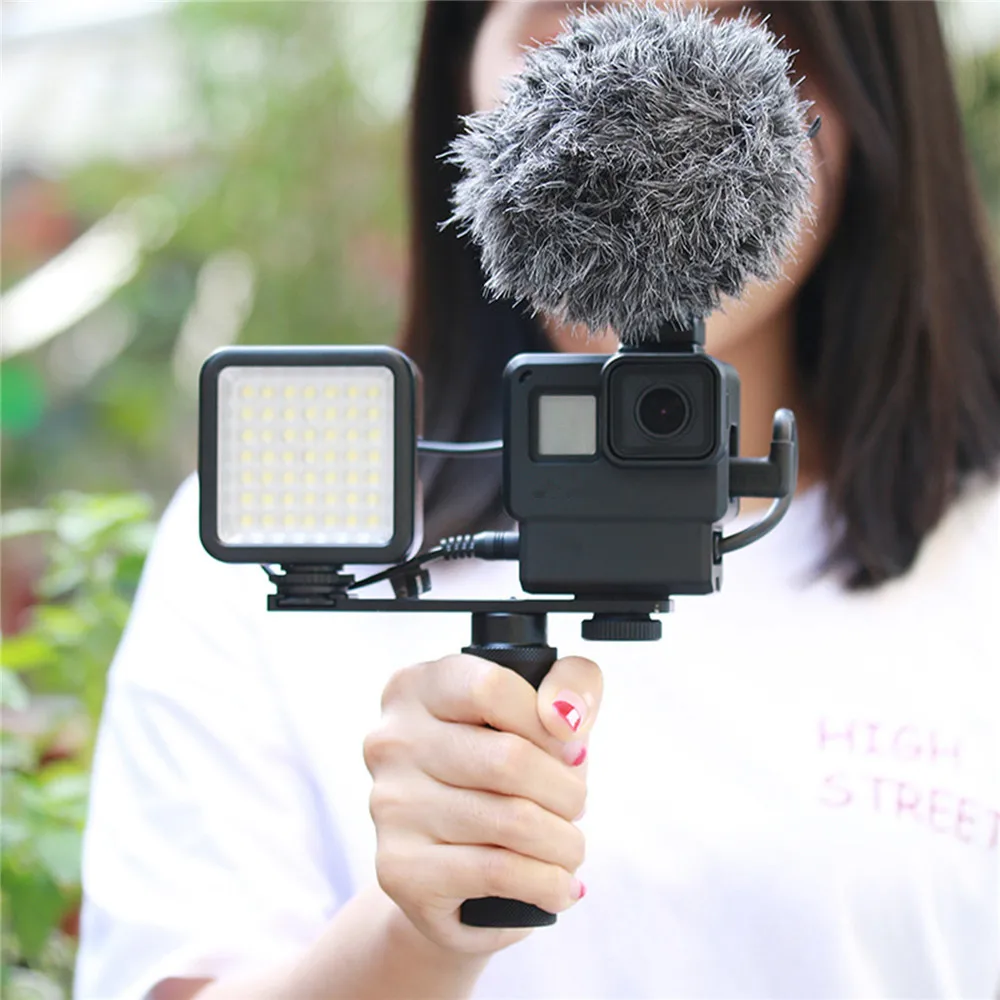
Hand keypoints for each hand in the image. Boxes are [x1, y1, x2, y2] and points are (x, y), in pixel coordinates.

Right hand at [363, 652, 601, 953]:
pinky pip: (499, 872)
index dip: (549, 723)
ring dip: (564, 842)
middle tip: (574, 806)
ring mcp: (391, 807)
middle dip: (566, 791)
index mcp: (416, 688)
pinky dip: (548, 882)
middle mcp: (391, 742)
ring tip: (569, 847)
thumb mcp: (543, 717)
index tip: (570, 751)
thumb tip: (566, 714)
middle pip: (508, 759)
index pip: (492, 689)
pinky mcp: (401, 870)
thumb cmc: (504, 777)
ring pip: (511, 820)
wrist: (454, 874)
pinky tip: (559, 885)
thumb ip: (572, 682)